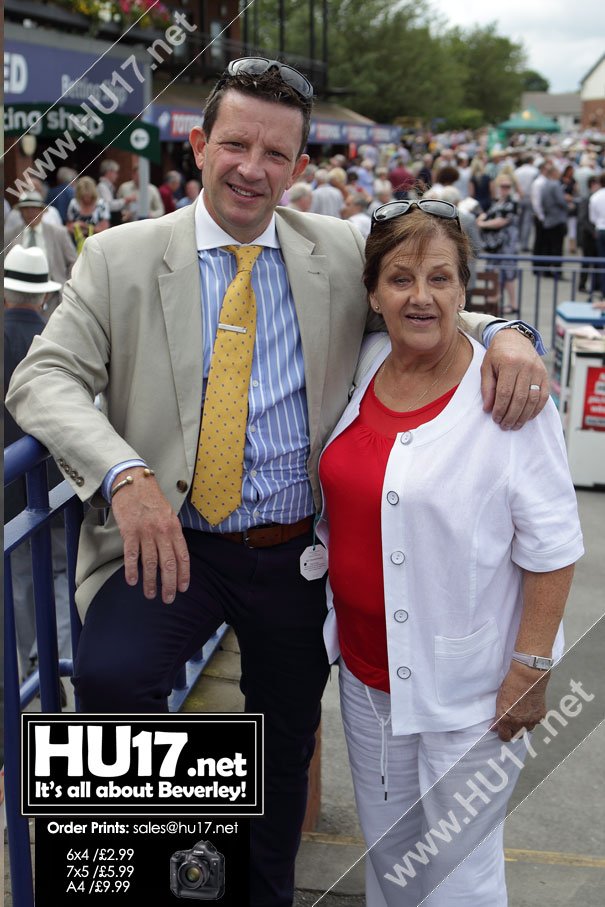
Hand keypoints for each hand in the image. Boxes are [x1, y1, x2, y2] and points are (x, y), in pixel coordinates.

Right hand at [110, 468, 189, 603]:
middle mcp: (162, 532)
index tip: (183, 588)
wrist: (133, 482)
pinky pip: (131, 555)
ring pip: (150, 563)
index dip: (184, 574)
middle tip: (168, 599)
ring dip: (151, 582)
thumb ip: (172, 534)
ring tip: (150, 594)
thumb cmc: (151, 499)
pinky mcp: (129, 532)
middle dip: (169, 584)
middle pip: (168, 564)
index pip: (182, 556)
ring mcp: (146, 532)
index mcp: (174, 528)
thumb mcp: (168, 514)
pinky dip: (132, 570)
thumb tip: (175, 555)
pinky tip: (132, 582)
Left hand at [480, 328, 548, 428]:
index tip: (496, 419)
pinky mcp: (545, 375)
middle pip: (520, 398)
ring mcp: (538, 371)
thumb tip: (488, 409)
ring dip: (524, 416)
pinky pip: (543, 396)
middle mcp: (526, 367)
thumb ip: (487, 388)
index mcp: (509, 363)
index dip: (500, 408)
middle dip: (511, 416)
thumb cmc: (498, 355)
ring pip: (533, 399)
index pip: (505, 392)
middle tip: (505, 426)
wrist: (515, 339)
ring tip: (515, 425)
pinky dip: (536, 409)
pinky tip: (528, 417)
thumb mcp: (486, 367)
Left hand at [491, 662, 549, 740]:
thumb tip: (493, 728)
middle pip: (515, 737)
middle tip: (511, 722)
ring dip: (523, 726)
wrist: (528, 677)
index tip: (501, 729)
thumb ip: (497, 717)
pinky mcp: (540, 717)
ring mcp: (531, 721)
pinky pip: (536, 723)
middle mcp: (519, 723)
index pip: (504, 737)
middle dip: (512, 731)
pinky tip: (530, 708)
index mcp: (506, 720)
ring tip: (521, 713)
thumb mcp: (499, 701)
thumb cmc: (511, 685)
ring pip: (526, 731)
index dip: (502, 734)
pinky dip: (533, 718)